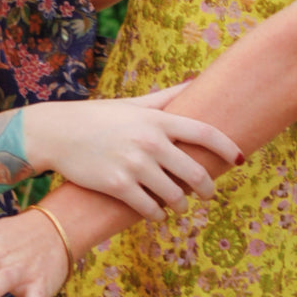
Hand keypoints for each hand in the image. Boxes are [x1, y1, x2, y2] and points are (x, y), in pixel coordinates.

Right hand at [21, 86, 241, 219]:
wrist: (57, 132)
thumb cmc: (98, 117)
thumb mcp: (133, 104)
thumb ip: (166, 98)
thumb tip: (195, 82)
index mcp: (158, 120)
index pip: (206, 133)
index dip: (229, 148)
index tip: (240, 160)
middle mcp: (150, 142)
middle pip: (196, 173)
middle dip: (207, 188)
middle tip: (207, 194)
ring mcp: (134, 166)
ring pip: (175, 196)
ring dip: (180, 204)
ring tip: (178, 205)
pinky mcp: (117, 186)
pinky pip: (150, 209)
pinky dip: (157, 214)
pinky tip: (156, 212)